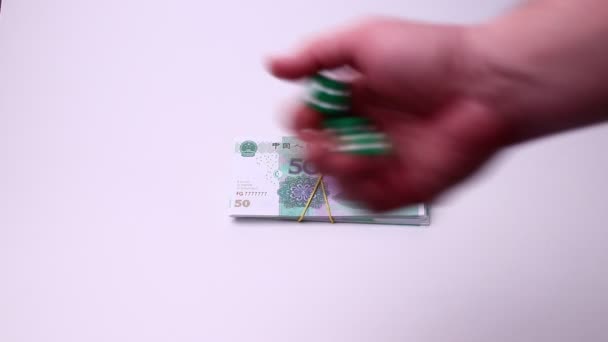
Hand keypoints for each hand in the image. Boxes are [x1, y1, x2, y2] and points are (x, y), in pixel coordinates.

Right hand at [268, 17, 511, 210]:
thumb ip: (315, 53)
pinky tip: (373, 167)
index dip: (301, 121)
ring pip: (338, 181)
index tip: (309, 116)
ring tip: (354, 153)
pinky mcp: (405, 184)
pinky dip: (362, 190)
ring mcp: (384, 158)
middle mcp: (366, 129)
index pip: (308, 118)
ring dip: (337, 170)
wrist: (487, 87)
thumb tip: (275, 64)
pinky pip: (369, 201)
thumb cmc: (435, 58)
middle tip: (326, 140)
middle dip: (313, 150)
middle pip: (317, 154)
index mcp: (353, 97)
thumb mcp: (365, 39)